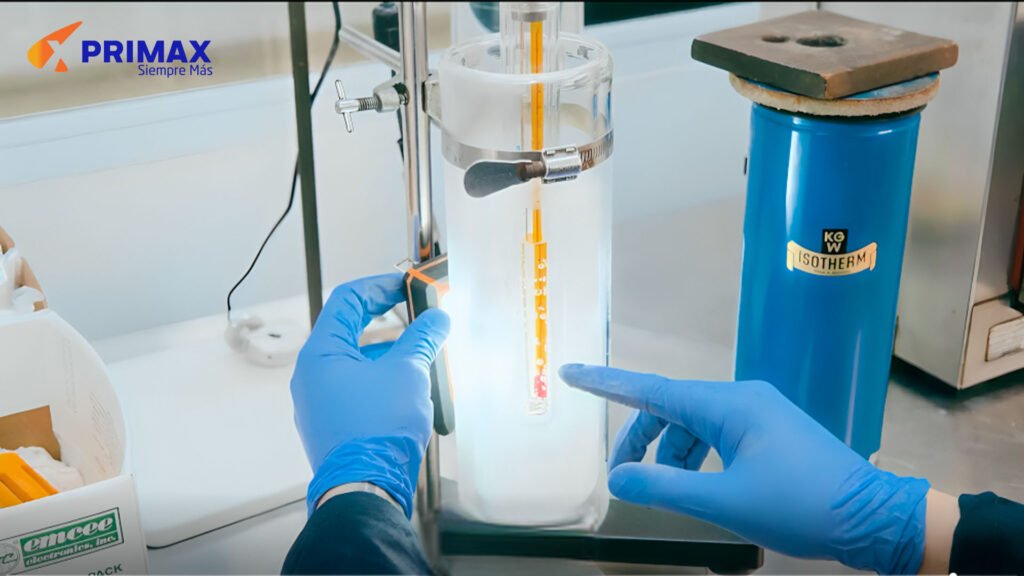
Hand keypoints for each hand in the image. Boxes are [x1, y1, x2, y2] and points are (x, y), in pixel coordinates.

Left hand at [291, 274, 448, 517]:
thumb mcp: (407, 372)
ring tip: (423, 355)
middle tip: (418, 314)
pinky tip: (410, 388)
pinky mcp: (335, 425)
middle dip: (389, 321)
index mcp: (320, 354)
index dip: (380, 285)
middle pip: (351, 331)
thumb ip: (422, 338)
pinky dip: (384, 380)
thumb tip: (436, 318)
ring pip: (357, 363)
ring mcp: (320, 403)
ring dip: (390, 353)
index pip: (348, 300)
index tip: (407, 284)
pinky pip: (358, 389)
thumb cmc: (375, 432)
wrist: (366, 489)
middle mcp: (313, 376)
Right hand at [560, 364, 929, 573]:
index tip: (571, 374)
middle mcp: (742, 398)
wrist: (874, 519)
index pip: (653, 390)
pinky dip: (698, 459)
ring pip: (694, 425)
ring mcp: (759, 413)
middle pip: (671, 410)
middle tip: (623, 479)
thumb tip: (617, 480)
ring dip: (671, 455)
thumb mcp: (726, 503)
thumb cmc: (801, 506)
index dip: (608, 384)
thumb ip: (665, 488)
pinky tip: (698, 487)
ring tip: (668, 493)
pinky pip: (718, 435)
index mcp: (730, 405)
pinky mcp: (771, 431)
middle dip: (642, 441)